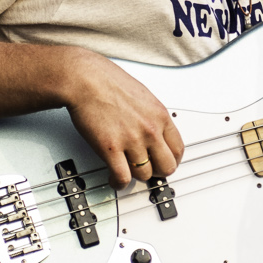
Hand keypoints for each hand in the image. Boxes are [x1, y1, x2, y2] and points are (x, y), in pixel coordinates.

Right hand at [69, 58, 182, 188]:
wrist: (84, 79)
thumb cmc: (108, 81)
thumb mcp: (143, 95)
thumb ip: (152, 116)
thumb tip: (155, 132)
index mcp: (160, 116)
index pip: (178, 149)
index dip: (171, 160)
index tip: (163, 162)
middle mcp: (150, 130)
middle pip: (166, 167)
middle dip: (157, 171)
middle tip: (148, 170)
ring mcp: (131, 140)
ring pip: (144, 174)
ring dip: (135, 175)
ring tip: (126, 171)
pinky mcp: (111, 149)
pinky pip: (122, 177)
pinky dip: (119, 183)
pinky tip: (115, 179)